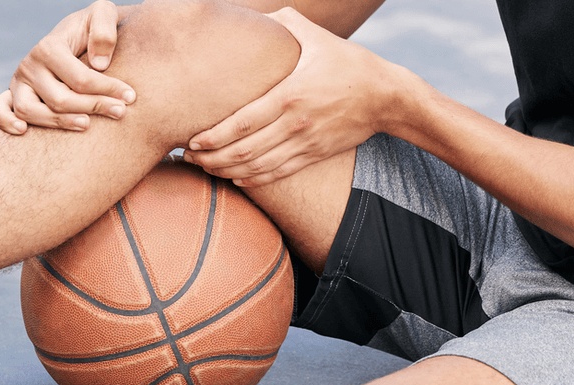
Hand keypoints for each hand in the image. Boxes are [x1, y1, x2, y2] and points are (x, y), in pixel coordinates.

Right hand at [0, 0, 136, 134]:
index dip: (108, 90)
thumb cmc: (92, 28)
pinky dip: (6, 121)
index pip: (80, 79)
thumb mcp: (103, 14)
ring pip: (30, 111)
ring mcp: (19, 81)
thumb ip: (104, 29)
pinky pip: (1, 110)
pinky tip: (24, 131)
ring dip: (58, 122)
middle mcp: (30, 64)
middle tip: (120, 112)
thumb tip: (98, 64)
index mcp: (50, 47)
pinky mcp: (13, 93)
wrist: (77, 35)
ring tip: (86, 124)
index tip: (130, 97)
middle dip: (93, 108)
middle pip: (59, 99)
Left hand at [183, 8, 396, 185]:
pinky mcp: (314, 155)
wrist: (387, 97)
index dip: (213, 136)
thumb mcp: (315, 37)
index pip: (242, 122)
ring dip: (226, 170)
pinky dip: (253, 179)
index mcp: (290, 95)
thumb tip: (252, 14)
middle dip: (211, 158)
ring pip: (258, 166)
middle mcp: (295, 124)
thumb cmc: (348, 63)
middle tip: (186, 158)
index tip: (191, 140)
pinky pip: (278, 173)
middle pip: (244, 150)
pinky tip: (235, 177)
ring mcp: (305, 143)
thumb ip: (282, 23)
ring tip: (204, 169)